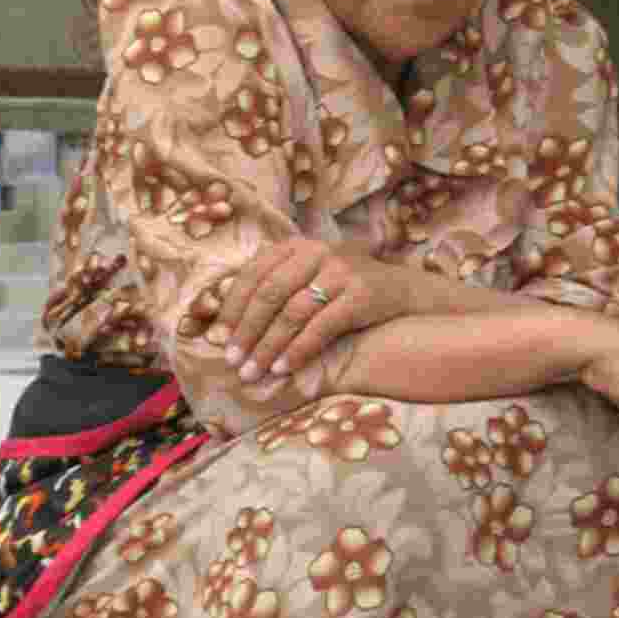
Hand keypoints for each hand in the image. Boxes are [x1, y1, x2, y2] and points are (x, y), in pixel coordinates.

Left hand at [216, 237, 408, 382]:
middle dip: (247, 330)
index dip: (233, 307)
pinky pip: (320, 327)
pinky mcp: (361, 295)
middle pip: (270, 293)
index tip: (218, 338)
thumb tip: (229, 325)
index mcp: (295, 246)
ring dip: (268, 346)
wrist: (401, 290)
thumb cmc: (343, 288)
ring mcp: (340, 272)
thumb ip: (276, 287)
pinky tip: (283, 368)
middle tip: (232, 361)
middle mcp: (316, 252)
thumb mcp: (308, 275)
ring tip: (254, 371)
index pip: (254, 274)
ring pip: (293, 312)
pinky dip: (298, 350)